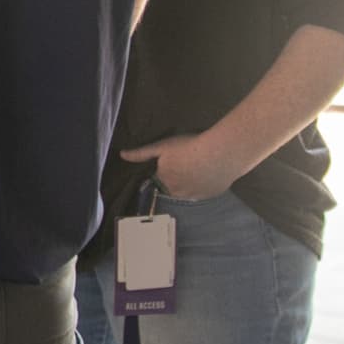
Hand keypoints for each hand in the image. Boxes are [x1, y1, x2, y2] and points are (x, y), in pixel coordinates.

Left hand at [123, 130, 242, 203]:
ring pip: (189, 190)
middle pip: (174, 186)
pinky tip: (208, 171)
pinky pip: (205, 191)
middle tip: (187, 159)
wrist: (221, 153)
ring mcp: (197, 196)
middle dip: (177, 176)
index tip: (173, 159)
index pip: (160, 178)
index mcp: (165, 181)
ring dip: (191, 181)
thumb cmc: (189, 147)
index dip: (165, 168)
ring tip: (198, 165)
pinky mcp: (212, 194)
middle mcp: (179, 193)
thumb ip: (141, 153)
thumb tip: (122, 155)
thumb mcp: (162, 147)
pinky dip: (205, 184)